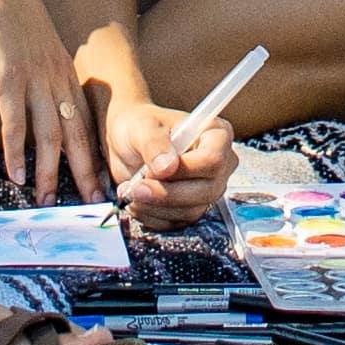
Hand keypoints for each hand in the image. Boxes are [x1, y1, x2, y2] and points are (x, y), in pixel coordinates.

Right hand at [0, 0, 93, 184]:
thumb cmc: (9, 15)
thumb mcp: (36, 46)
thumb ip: (42, 73)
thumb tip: (39, 101)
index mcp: (64, 73)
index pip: (86, 123)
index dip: (94, 155)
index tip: (101, 182)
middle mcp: (56, 79)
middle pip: (77, 134)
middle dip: (84, 172)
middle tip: (89, 203)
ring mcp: (33, 78)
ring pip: (49, 135)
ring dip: (49, 172)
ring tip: (47, 200)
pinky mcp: (7, 76)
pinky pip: (14, 122)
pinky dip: (16, 151)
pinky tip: (15, 174)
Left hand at [94, 29, 237, 224]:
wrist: (123, 137)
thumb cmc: (132, 122)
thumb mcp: (138, 128)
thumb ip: (152, 144)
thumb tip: (166, 167)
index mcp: (217, 133)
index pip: (214, 160)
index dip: (186, 171)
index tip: (154, 171)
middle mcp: (221, 161)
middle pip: (207, 190)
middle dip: (167, 195)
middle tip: (132, 189)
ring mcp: (208, 186)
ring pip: (192, 210)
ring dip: (158, 207)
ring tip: (130, 192)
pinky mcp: (192, 205)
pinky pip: (180, 222)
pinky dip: (157, 218)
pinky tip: (138, 204)